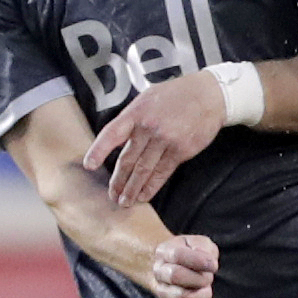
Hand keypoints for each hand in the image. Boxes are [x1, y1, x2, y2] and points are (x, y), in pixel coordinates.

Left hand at [84, 72, 226, 207]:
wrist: (208, 96)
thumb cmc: (177, 95)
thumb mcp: (148, 97)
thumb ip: (133, 117)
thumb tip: (119, 136)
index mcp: (136, 113)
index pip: (111, 134)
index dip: (98, 151)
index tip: (89, 165)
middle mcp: (148, 128)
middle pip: (128, 159)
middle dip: (118, 180)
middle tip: (111, 195)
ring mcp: (165, 141)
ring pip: (144, 170)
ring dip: (132, 189)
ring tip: (125, 201)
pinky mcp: (181, 151)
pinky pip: (162, 173)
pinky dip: (152, 187)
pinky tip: (144, 195)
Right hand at [149, 233, 218, 297]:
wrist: (174, 268)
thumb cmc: (190, 254)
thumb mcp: (198, 242)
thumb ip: (203, 247)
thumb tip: (207, 262)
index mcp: (164, 252)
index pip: (178, 255)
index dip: (199, 261)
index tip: (214, 266)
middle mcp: (160, 272)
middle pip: (175, 276)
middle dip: (200, 278)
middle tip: (208, 277)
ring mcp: (163, 292)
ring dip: (202, 294)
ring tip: (207, 289)